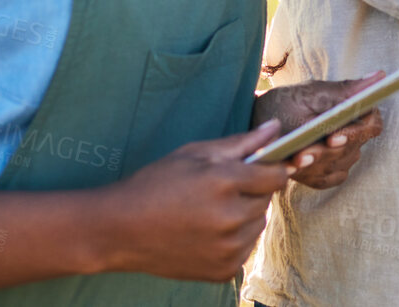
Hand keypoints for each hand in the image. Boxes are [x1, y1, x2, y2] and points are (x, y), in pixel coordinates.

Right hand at [97, 121, 288, 281]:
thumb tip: (277, 129)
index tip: (262, 168)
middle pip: (267, 200)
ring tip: (212, 210)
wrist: (121, 230)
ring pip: (258, 225)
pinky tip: (208, 231)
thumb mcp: (196, 154)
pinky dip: (235, 239)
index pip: (276, 175)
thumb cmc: (156, 184)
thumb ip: (242, 143)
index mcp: (224, 182)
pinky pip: (246, 248)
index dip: (272, 168)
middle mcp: (230, 218)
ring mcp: (228, 248)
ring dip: (245, 216)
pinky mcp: (224, 270)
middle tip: (222, 189)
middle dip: (252, 191)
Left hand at [252, 74, 386, 188]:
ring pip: (338, 165)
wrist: (258, 124)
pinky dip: (310, 174)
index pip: (372, 123)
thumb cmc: (284, 104)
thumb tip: (380, 76)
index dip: (358, 131)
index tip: (335, 136)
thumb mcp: (309, 94)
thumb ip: (343, 92)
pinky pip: (326, 179)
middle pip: (352, 148)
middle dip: (327, 152)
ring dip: (315, 164)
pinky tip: (293, 168)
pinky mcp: (326, 173)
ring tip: (293, 159)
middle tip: (304, 153)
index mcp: (352, 110)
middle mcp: (351, 135)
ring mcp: (341, 156)